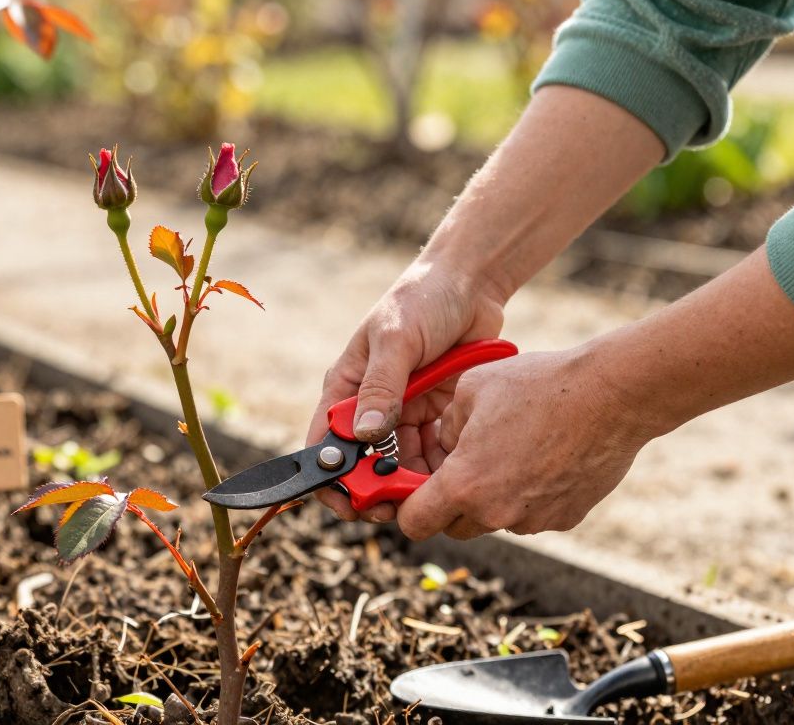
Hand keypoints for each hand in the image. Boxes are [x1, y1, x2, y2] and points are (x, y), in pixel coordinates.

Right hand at [307, 257, 505, 522]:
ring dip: (412, 482)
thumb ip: (382, 386)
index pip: (323, 441)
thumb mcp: (396, 339)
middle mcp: (369, 404)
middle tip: (399, 510)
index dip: (330, 479)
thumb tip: (363, 435)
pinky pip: (432, 451)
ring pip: (399, 464)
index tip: (349, 504)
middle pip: (363, 462)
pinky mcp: (434, 412)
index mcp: (345, 386)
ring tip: (433, 493)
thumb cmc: (421, 300)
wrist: (470, 283)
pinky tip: (454, 469)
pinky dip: (440, 465)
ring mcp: (403, 410)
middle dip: (377, 489)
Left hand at [395, 346, 655, 538]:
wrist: (611, 396)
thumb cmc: (539, 386)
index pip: (415, 523)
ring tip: (509, 451)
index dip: (407, 508)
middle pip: (453, 526)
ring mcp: (532, 520)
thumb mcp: (470, 391)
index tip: (411, 492)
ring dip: (490, 498)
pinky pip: (529, 514)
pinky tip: (541, 458)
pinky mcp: (563, 519)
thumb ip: (445, 427)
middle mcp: (495, 513)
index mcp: (463, 484)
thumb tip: (441, 445)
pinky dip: (526, 495)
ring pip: (493, 520)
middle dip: (449, 502)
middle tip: (462, 464)